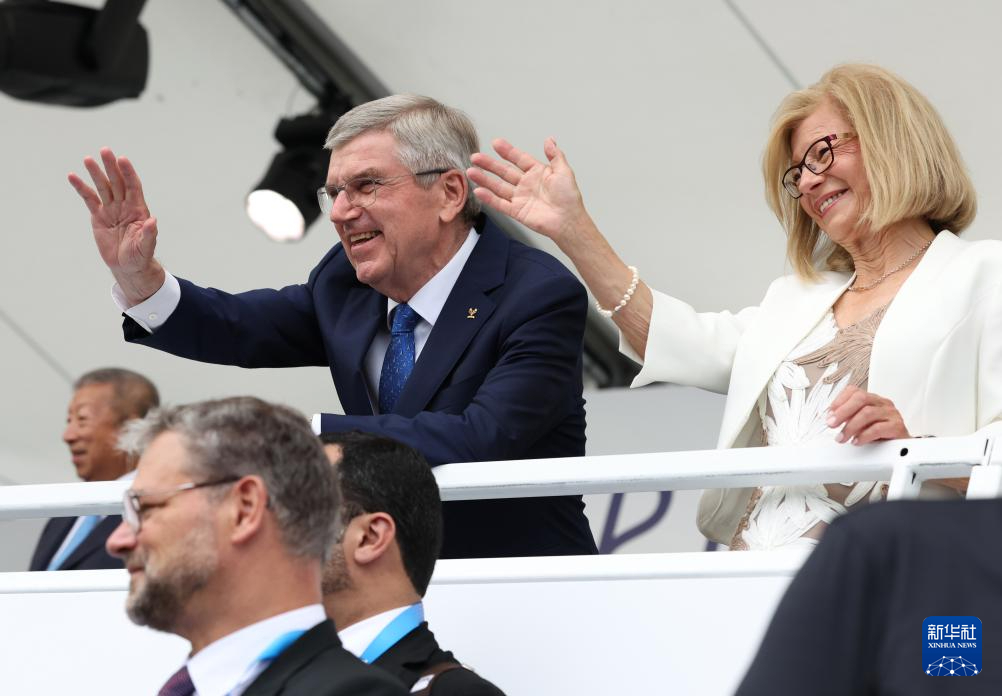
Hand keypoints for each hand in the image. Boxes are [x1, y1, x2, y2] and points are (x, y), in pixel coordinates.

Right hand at [68, 147, 164, 304]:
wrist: (128, 266)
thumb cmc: (140, 256)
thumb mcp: (146, 247)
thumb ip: (149, 234)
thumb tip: (153, 221)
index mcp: (138, 210)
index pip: (133, 187)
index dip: (128, 173)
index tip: (122, 159)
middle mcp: (125, 206)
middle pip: (117, 182)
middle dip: (111, 167)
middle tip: (105, 150)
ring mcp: (111, 209)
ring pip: (103, 187)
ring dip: (96, 173)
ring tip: (88, 159)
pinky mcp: (98, 216)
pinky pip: (89, 199)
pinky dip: (81, 188)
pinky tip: (73, 176)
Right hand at [467, 137, 588, 244]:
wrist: (568, 220)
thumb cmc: (569, 197)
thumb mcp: (564, 171)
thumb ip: (555, 155)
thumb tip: (549, 140)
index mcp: (537, 172)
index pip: (519, 159)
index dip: (507, 151)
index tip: (496, 143)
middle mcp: (526, 184)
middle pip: (504, 172)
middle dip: (489, 164)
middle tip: (476, 157)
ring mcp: (520, 198)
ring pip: (498, 186)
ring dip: (484, 179)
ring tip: (471, 171)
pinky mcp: (517, 211)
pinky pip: (500, 203)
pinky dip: (489, 198)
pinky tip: (479, 191)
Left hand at [826, 385, 909, 444]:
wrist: (901, 447)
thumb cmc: (879, 434)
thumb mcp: (860, 423)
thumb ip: (847, 418)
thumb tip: (829, 418)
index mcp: (872, 399)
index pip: (853, 391)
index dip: (838, 401)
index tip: (828, 414)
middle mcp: (882, 403)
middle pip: (861, 398)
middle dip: (842, 412)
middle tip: (831, 424)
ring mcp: (891, 413)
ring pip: (868, 413)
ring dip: (850, 427)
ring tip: (842, 437)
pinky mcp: (897, 426)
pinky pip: (878, 428)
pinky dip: (864, 435)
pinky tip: (856, 441)